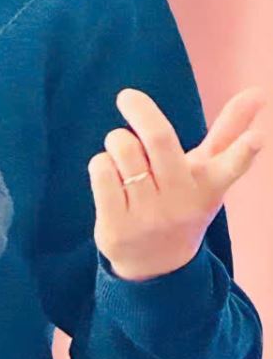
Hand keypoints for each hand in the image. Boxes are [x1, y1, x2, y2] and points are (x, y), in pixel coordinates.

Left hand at [87, 84, 266, 281]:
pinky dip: (101, 163)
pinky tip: (110, 177)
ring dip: (117, 141)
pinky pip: (101, 169)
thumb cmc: (182, 202)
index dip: (244, 152)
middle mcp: (180, 201)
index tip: (258, 139)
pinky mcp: (116, 226)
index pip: (230, 167)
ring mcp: (148, 216)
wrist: (157, 267)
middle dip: (141, 110)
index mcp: (207, 185)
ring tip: (125, 157)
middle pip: (159, 140)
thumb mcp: (208, 173)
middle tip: (127, 96)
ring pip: (123, 148)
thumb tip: (258, 91)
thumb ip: (229, 132)